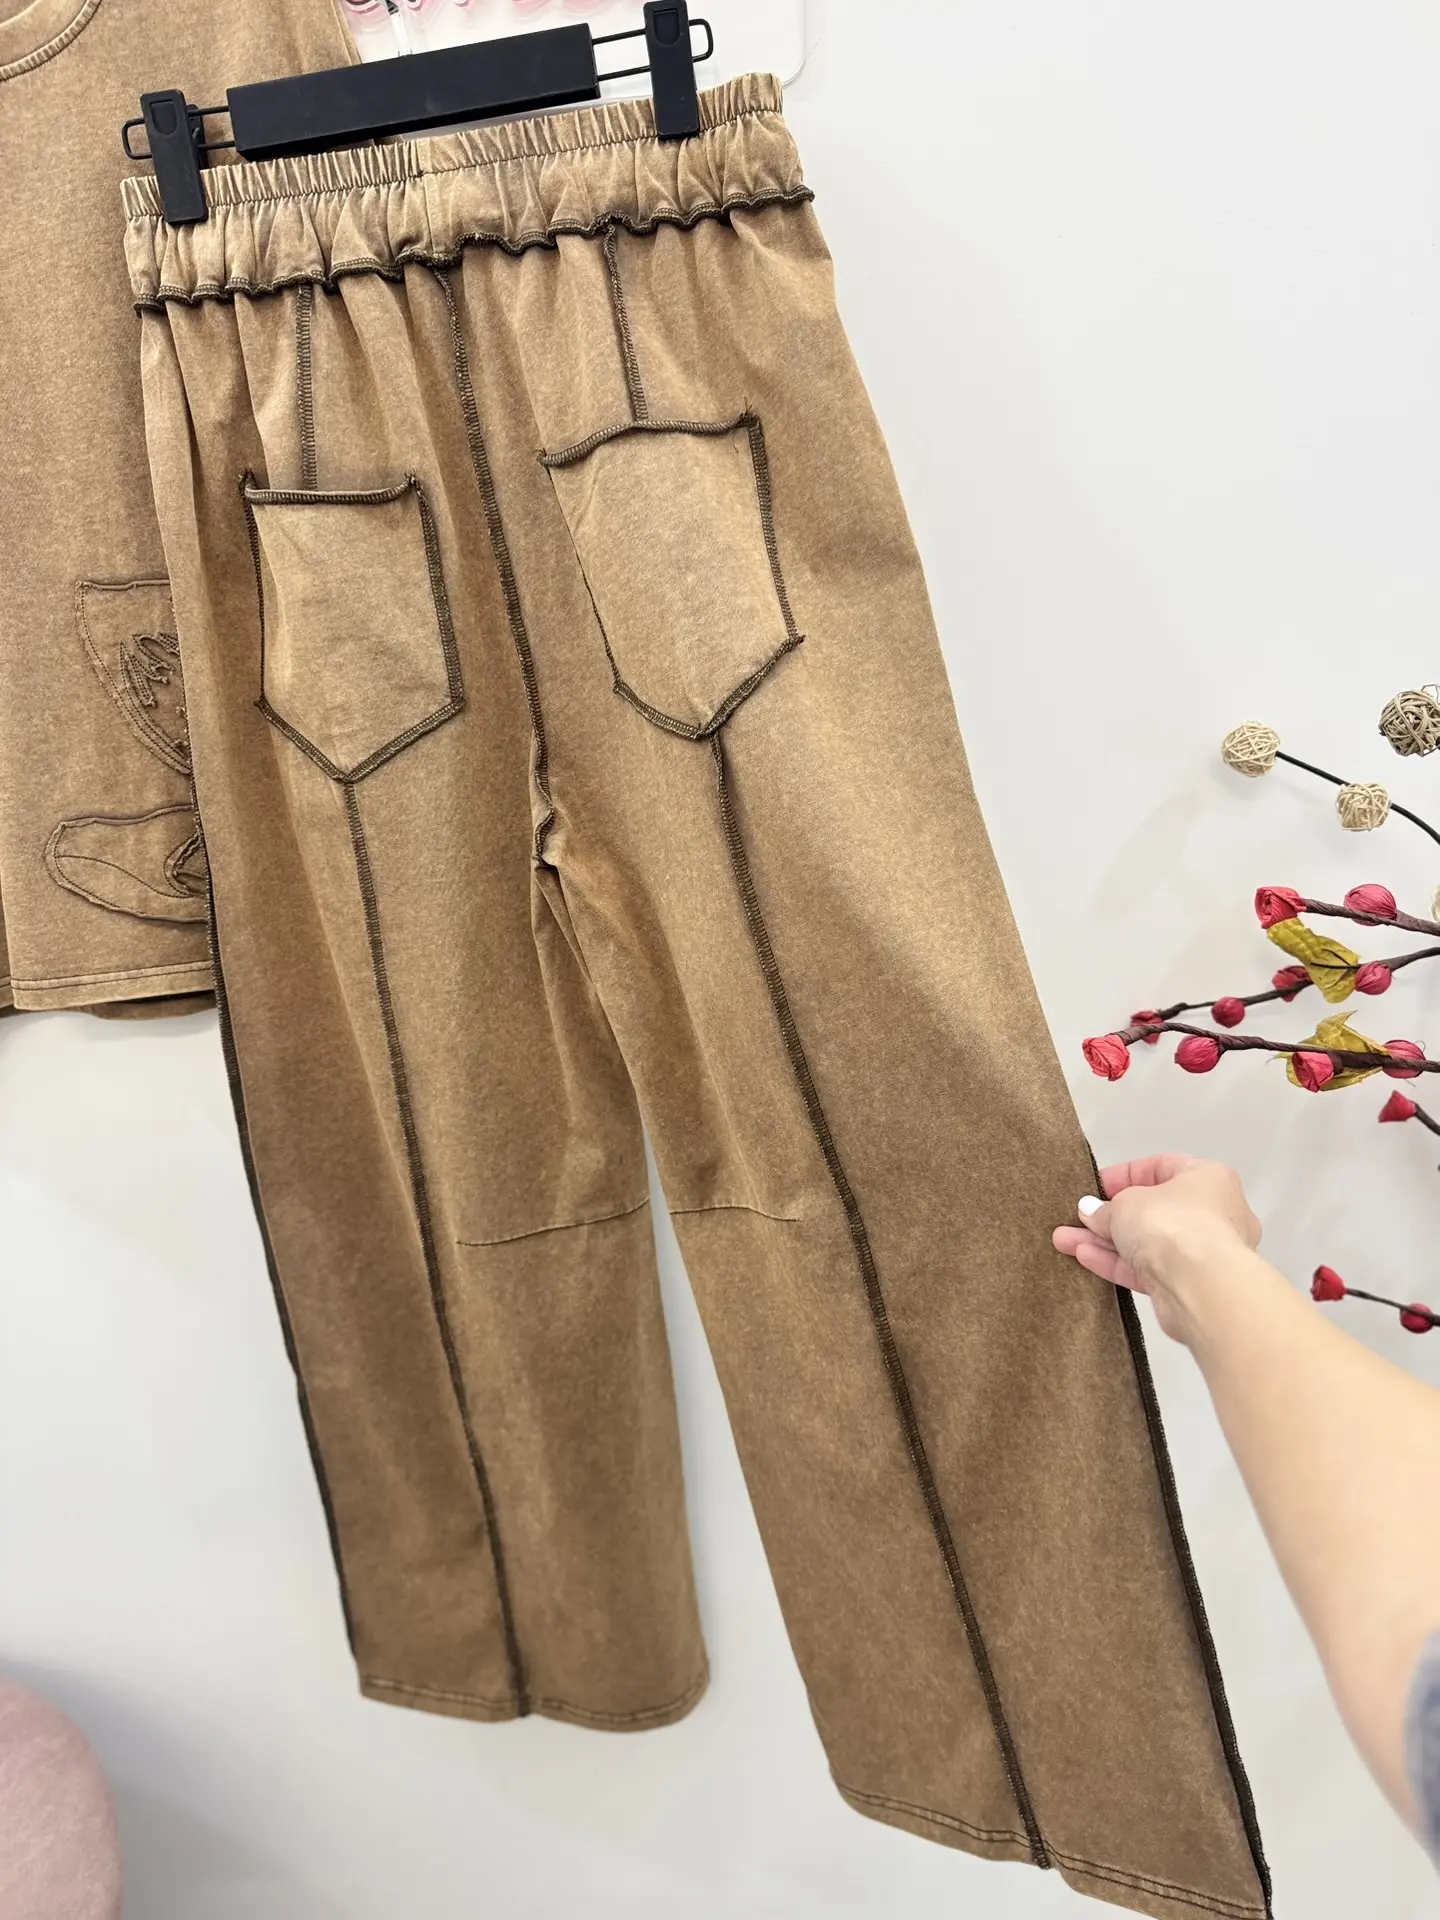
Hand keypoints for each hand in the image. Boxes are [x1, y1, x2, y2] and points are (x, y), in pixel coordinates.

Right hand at [1052, 1154, 1261, 1343]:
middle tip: (1077, 1216)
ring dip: (1105, 1241)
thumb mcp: (1126, 1204)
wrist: (1202, 1287)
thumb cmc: (1172, 1225)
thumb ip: (1104, 1208)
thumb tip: (1090, 1211)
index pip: (1161, 1167)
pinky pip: (1147, 1268)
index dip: (1123, 1175)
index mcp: (1207, 1178)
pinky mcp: (1188, 1284)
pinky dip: (1117, 1263)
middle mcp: (1212, 1213)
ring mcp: (1201, 1252)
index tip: (1094, 1186)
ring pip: (1146, 1242)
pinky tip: (1083, 1257)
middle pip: (1151, 1209)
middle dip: (1109, 1214)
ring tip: (1064, 1240)